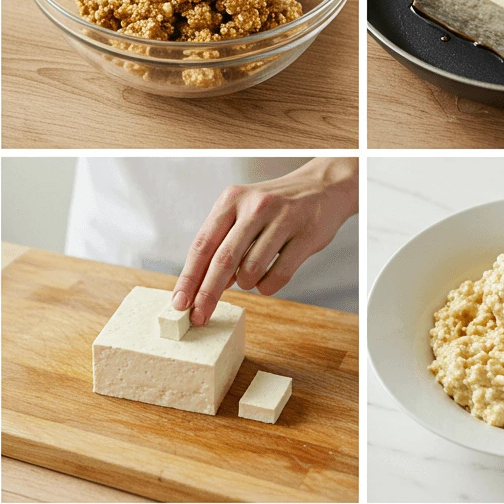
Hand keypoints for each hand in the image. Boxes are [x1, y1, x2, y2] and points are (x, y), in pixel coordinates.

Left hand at [170, 158, 358, 326]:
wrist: (323, 187)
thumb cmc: (276, 206)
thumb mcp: (243, 214)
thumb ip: (223, 244)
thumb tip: (202, 285)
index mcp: (231, 200)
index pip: (202, 245)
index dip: (189, 278)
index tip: (179, 303)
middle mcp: (255, 206)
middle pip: (223, 260)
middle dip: (207, 294)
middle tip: (199, 317)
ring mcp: (282, 219)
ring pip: (251, 270)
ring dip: (246, 284)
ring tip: (250, 276)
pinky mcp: (306, 235)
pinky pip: (279, 275)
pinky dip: (268, 286)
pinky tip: (267, 280)